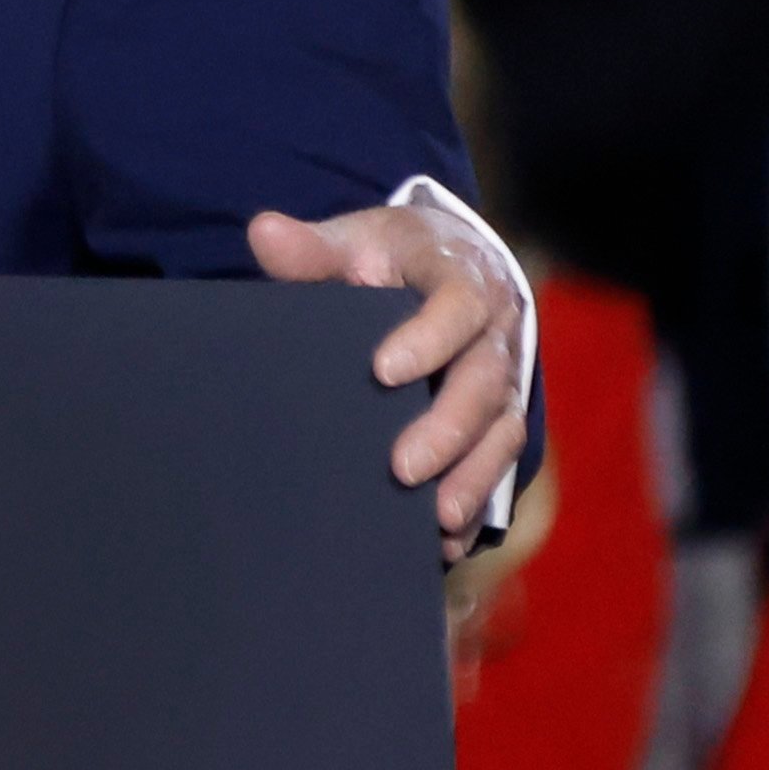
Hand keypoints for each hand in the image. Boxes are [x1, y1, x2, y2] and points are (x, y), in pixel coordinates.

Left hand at [249, 203, 529, 563]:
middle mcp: (496, 330)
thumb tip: (262, 232)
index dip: (427, 339)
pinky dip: (477, 498)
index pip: (457, 305)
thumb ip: (312, 247)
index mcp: (461, 276)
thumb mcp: (356, 240)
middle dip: (447, 428)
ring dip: (470, 474)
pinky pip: (501, 463)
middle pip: (484, 381)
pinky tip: (447, 537)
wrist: (451, 263)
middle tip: (402, 467)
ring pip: (501, 429)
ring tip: (436, 516)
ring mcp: (506, 377)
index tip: (381, 371)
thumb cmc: (392, 257)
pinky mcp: (502, 418)